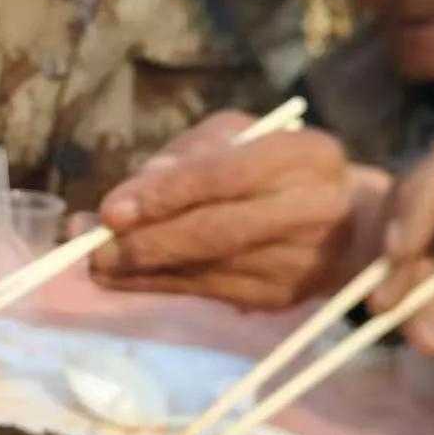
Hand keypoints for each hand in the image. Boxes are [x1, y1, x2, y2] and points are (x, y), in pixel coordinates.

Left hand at [90, 111, 353, 309]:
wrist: (342, 223)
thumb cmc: (274, 165)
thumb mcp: (239, 136)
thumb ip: (189, 154)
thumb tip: (136, 190)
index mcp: (306, 156)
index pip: (227, 175)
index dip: (166, 195)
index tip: (112, 210)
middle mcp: (311, 211)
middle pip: (216, 232)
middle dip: (145, 242)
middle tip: (91, 246)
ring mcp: (298, 262)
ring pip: (204, 270)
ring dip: (139, 270)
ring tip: (92, 261)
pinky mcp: (278, 298)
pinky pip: (205, 292)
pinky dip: (156, 285)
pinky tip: (119, 277)